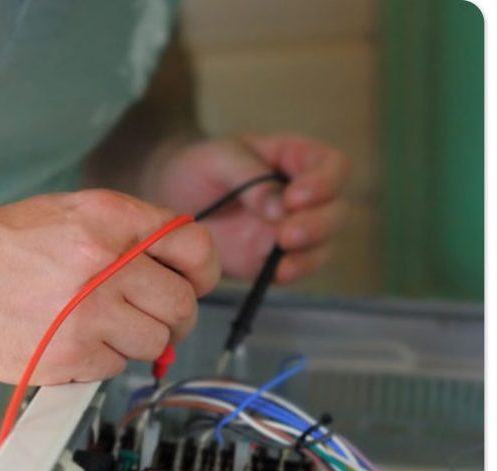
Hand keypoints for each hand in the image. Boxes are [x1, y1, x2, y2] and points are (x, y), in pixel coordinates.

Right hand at [0, 191, 219, 384]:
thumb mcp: (61, 214)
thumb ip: (121, 233)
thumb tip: (169, 265)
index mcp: (108, 218)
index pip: (194, 246)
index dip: (201, 271)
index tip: (193, 284)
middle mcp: (106, 261)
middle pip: (182, 301)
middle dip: (173, 316)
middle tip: (150, 319)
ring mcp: (90, 312)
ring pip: (155, 341)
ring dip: (134, 341)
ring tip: (96, 330)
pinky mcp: (71, 356)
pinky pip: (115, 366)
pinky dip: (99, 361)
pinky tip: (67, 343)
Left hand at [151, 135, 350, 282]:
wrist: (171, 198)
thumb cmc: (200, 168)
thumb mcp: (219, 158)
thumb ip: (249, 178)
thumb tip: (280, 209)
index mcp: (297, 160)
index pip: (334, 167)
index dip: (324, 183)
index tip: (294, 198)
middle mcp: (304, 197)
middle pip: (335, 211)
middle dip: (317, 224)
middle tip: (286, 234)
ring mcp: (292, 230)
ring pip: (323, 245)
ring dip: (309, 253)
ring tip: (282, 256)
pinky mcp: (273, 258)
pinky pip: (295, 269)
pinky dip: (291, 273)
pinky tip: (276, 274)